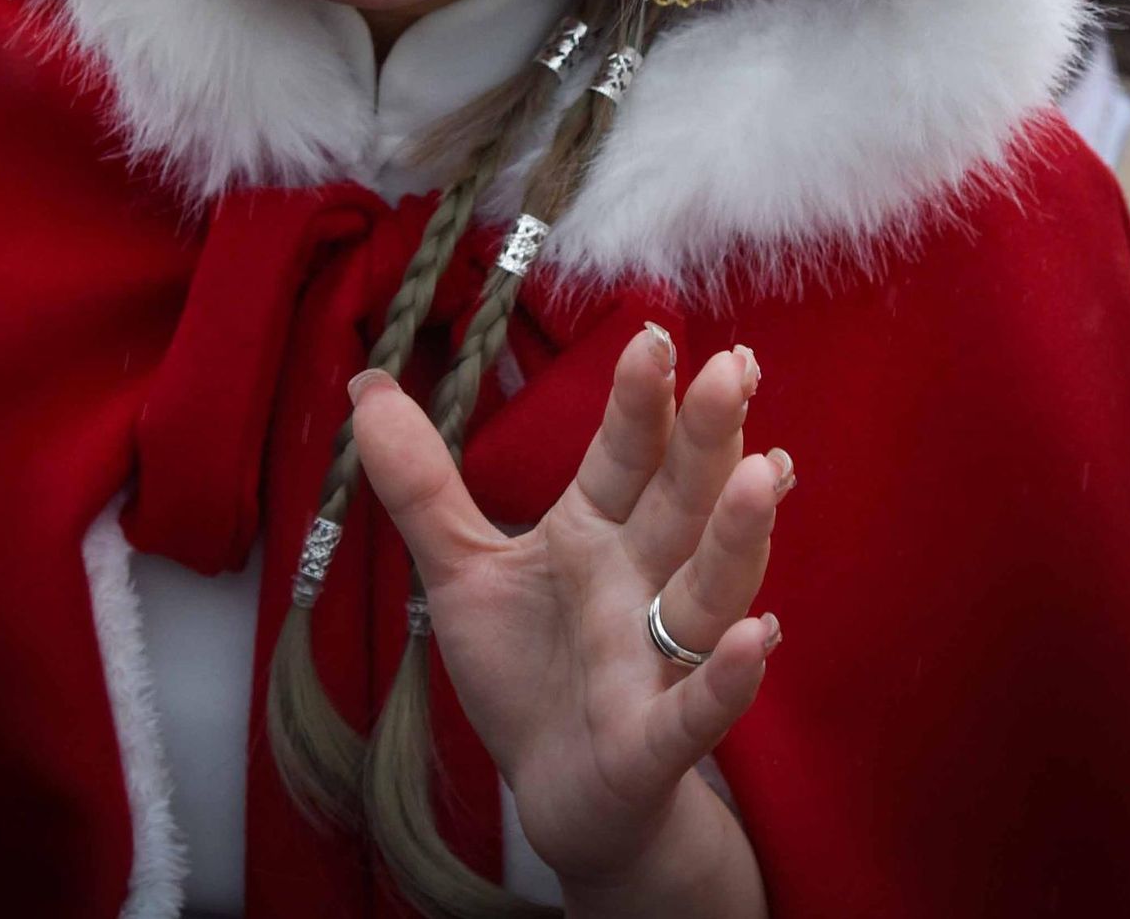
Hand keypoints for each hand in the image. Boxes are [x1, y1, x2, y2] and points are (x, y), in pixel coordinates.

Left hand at [349, 326, 788, 905]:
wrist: (554, 798)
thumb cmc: (524, 671)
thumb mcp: (460, 569)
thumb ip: (421, 482)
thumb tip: (364, 384)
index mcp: (598, 532)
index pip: (624, 454)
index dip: (640, 399)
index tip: (654, 332)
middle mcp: (640, 582)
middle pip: (681, 500)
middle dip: (707, 436)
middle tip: (733, 368)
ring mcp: (657, 660)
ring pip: (708, 588)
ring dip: (738, 534)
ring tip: (765, 471)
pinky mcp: (655, 741)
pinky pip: (699, 708)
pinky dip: (728, 678)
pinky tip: (757, 637)